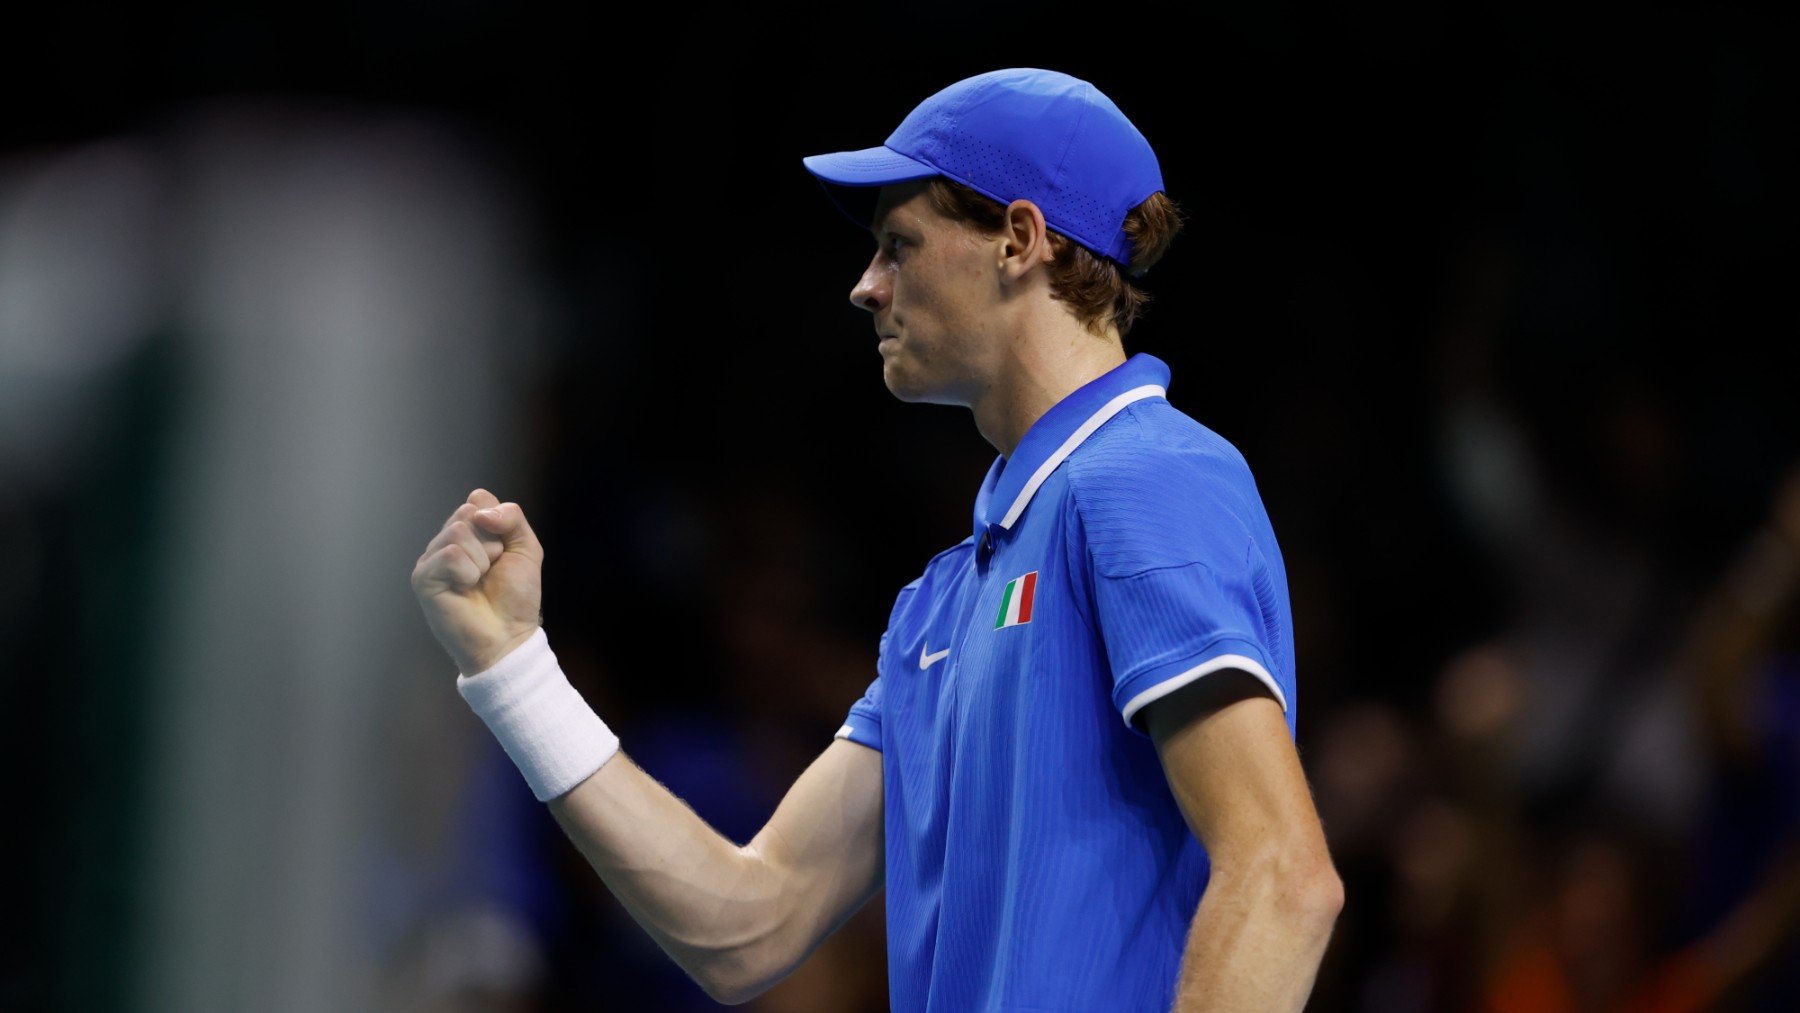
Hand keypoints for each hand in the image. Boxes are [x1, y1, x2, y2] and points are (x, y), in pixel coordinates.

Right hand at [412, 488, 544, 674]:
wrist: (509, 635)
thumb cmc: (516, 596)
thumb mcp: (526, 548)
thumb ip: (511, 517)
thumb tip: (478, 509)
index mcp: (468, 532)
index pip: (478, 499)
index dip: (499, 522)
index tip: (504, 551)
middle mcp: (446, 542)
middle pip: (467, 513)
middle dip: (492, 543)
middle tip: (492, 570)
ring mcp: (431, 559)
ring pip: (457, 532)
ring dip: (482, 560)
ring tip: (479, 581)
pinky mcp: (422, 578)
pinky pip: (449, 554)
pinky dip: (468, 571)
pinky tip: (466, 588)